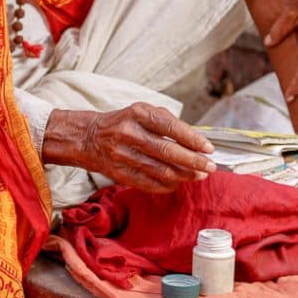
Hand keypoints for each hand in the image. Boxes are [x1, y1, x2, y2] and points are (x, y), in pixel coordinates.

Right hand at [41, 102, 215, 192]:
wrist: (88, 137)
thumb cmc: (123, 122)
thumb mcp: (142, 111)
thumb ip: (168, 122)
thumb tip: (196, 141)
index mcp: (138, 113)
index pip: (170, 127)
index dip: (192, 139)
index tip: (209, 148)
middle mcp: (128, 133)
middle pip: (166, 152)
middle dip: (192, 161)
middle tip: (210, 167)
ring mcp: (122, 155)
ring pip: (160, 170)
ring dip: (183, 175)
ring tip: (199, 175)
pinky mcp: (119, 173)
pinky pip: (148, 183)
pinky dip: (167, 185)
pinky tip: (178, 183)